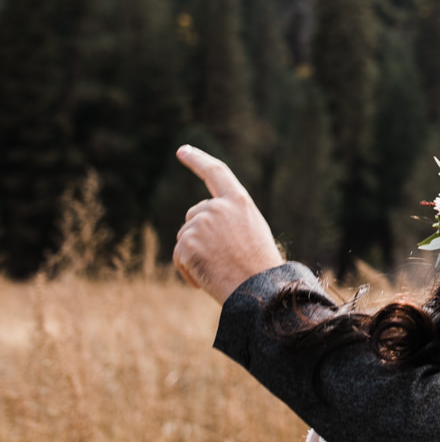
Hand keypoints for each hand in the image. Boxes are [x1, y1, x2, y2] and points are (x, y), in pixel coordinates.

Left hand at [172, 146, 283, 303]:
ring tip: (219, 270)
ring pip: (185, 238)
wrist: (258, 291)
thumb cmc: (259, 267)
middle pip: (194, 216)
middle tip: (221, 260)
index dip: (198, 159)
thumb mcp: (251, 231)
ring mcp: (200, 224)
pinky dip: (188, 270)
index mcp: (239, 201)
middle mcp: (218, 207)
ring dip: (194, 256)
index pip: (216, 172)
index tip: (183, 150)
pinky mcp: (186, 243)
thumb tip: (198, 222)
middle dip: (199, 236)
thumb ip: (228, 218)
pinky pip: (179, 257)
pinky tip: (206, 279)